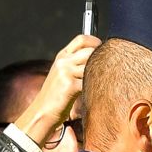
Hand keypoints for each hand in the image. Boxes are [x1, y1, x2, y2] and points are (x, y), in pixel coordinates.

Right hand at [16, 34, 99, 151]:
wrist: (43, 112)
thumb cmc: (56, 96)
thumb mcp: (62, 75)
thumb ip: (75, 65)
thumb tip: (96, 60)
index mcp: (61, 57)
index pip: (81, 39)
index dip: (95, 41)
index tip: (103, 48)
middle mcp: (63, 61)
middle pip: (89, 51)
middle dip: (101, 58)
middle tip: (109, 67)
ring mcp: (65, 72)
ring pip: (91, 65)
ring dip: (100, 72)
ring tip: (104, 80)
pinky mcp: (70, 85)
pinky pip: (89, 81)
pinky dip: (96, 85)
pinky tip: (98, 91)